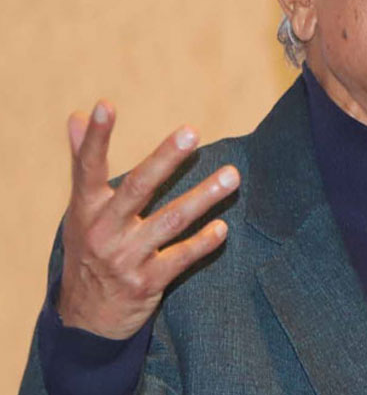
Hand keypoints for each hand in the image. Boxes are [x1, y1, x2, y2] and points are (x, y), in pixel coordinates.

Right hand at [56, 101, 240, 338]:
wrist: (88, 317)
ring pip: (170, 221)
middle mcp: (104, 231)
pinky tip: (223, 228)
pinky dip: (203, 243)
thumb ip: (84, 163)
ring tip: (232, 176)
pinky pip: (181, 258)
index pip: (88, 167)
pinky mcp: (147, 282)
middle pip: (138, 188)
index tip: (106, 105)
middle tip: (192, 133)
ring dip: (204, 197)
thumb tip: (77, 115)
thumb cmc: (90, 250)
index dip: (97, 137)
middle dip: (166, 159)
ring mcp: (126, 258)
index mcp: (87, 210)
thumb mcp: (81, 211)